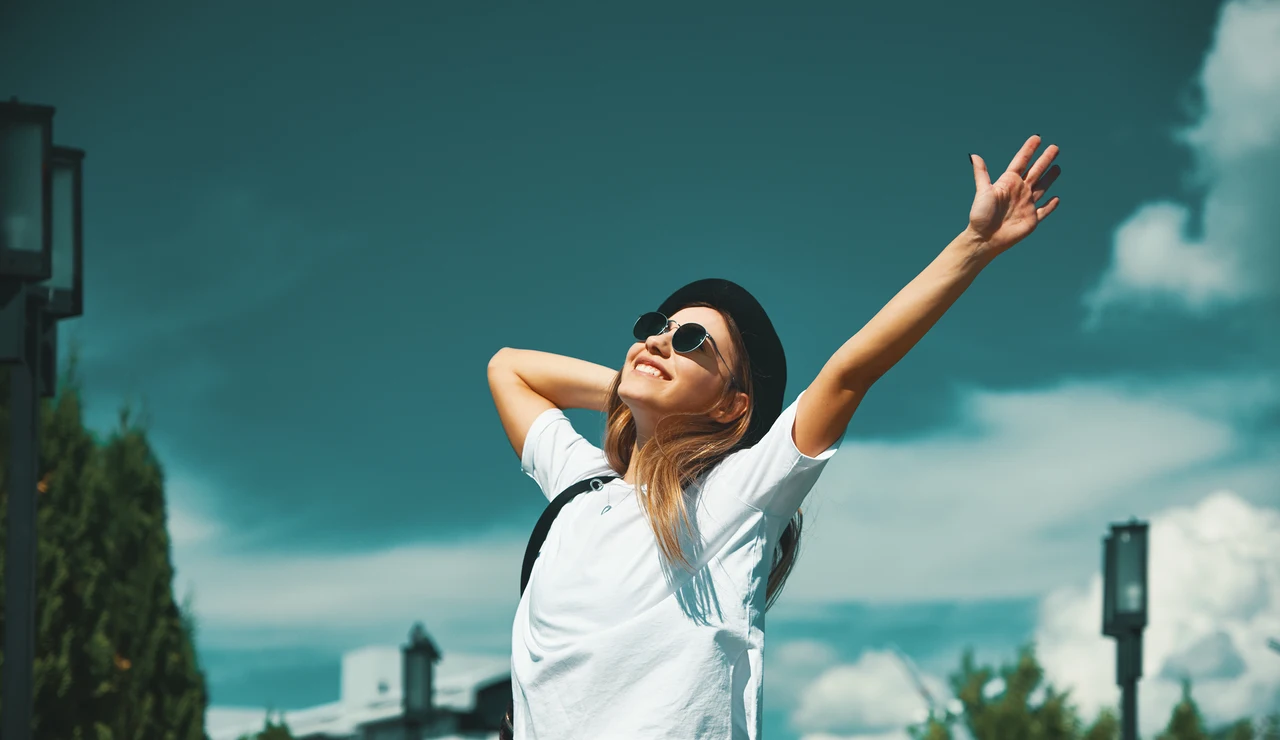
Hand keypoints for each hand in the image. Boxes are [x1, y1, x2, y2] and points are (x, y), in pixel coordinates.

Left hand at [966, 135, 1060, 256]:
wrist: (984, 238)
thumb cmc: (980, 215)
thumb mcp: (982, 192)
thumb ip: (981, 173)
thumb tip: (974, 155)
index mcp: (1008, 182)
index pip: (1021, 162)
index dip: (1029, 150)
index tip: (1037, 138)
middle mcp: (1019, 191)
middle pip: (1036, 171)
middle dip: (1045, 159)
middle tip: (1055, 147)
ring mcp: (1026, 205)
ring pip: (1042, 188)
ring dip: (1050, 178)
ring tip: (1057, 167)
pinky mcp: (1032, 219)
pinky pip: (1044, 211)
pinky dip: (1051, 206)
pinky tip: (1056, 198)